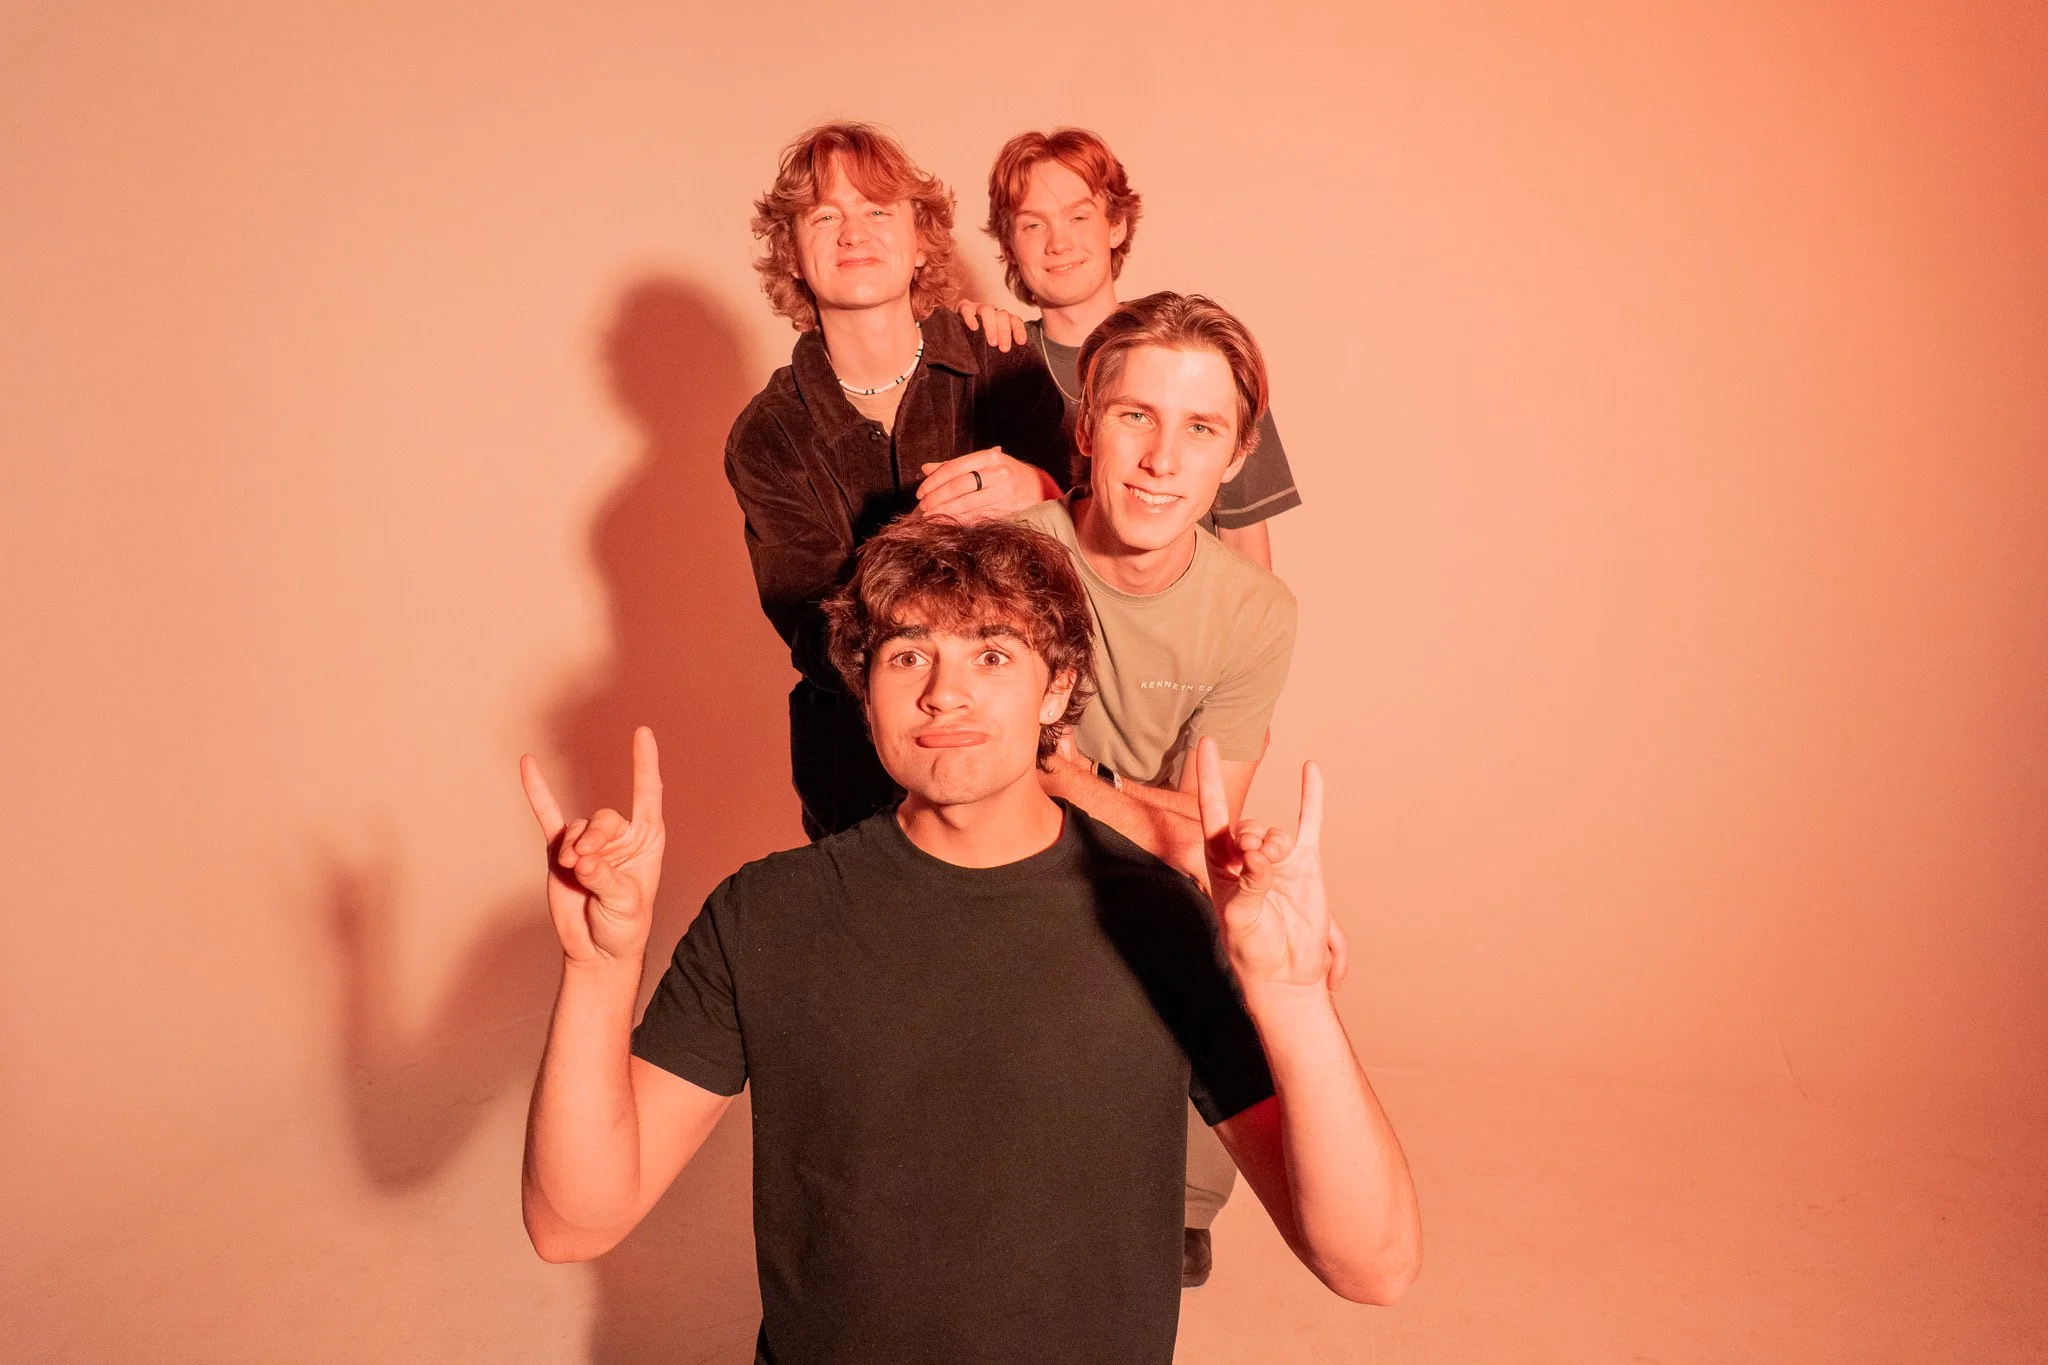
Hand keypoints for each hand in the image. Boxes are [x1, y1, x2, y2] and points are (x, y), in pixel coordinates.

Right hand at [519, 727, 664, 965]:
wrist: (597, 949)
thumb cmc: (623, 925)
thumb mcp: (625, 904)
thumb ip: (605, 877)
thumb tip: (581, 857)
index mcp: (646, 840)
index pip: (648, 794)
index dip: (645, 764)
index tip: (642, 733)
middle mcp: (618, 836)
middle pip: (603, 819)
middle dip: (593, 839)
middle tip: (584, 862)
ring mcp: (587, 842)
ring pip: (576, 829)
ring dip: (573, 848)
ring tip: (573, 870)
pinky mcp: (559, 852)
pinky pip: (547, 817)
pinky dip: (537, 792)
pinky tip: (527, 765)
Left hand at [917, 447, 1057, 521]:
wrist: (1037, 487)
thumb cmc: (1005, 472)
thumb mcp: (983, 462)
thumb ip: (954, 465)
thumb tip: (925, 468)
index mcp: (989, 457)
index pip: (953, 468)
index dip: (933, 481)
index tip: (920, 492)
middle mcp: (997, 473)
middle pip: (958, 486)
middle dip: (936, 498)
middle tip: (922, 507)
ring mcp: (1004, 492)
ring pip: (966, 504)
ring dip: (944, 511)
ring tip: (928, 516)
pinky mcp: (1007, 509)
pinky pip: (977, 516)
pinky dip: (959, 521)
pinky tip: (947, 523)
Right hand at [957, 298, 1029, 350]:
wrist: (954, 324)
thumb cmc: (978, 338)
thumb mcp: (993, 342)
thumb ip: (1001, 346)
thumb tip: (1012, 363)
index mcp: (1002, 318)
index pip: (1014, 320)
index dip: (1019, 330)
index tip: (1021, 342)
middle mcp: (992, 311)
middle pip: (1002, 316)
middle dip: (1005, 333)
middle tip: (1004, 349)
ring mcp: (978, 308)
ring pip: (988, 311)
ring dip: (991, 327)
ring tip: (992, 343)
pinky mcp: (963, 307)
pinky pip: (967, 309)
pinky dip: (971, 318)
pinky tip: (974, 328)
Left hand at [1196, 737, 1348, 993]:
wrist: (1286, 973)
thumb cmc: (1253, 950)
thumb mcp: (1240, 922)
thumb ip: (1248, 888)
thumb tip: (1260, 858)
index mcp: (1220, 865)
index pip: (1212, 813)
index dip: (1208, 778)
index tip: (1206, 742)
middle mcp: (1247, 856)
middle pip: (1247, 826)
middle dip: (1252, 839)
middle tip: (1257, 863)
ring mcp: (1277, 858)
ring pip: (1277, 833)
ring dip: (1277, 845)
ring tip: (1275, 869)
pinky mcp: (1305, 864)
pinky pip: (1309, 823)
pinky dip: (1311, 797)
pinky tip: (1310, 769)